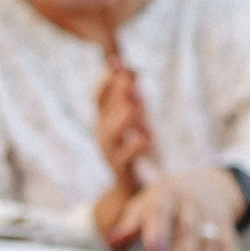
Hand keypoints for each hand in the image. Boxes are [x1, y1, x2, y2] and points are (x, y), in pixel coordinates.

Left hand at [94, 165, 244, 250]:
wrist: (206, 184)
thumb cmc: (165, 201)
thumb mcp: (146, 204)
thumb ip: (129, 223)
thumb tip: (112, 241)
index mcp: (166, 196)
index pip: (161, 210)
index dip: (158, 228)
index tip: (155, 248)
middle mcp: (191, 204)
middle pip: (188, 227)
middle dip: (186, 250)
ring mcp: (211, 216)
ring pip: (210, 239)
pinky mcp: (226, 228)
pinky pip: (230, 245)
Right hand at [95, 62, 155, 189]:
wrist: (134, 187)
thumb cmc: (137, 150)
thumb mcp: (138, 120)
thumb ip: (134, 96)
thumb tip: (131, 67)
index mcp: (105, 121)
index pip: (101, 98)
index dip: (107, 81)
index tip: (117, 63)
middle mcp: (103, 135)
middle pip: (106, 112)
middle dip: (117, 94)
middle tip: (129, 79)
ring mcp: (110, 152)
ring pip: (110, 134)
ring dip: (122, 118)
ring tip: (134, 105)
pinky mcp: (122, 170)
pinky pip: (125, 158)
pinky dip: (135, 148)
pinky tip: (148, 137)